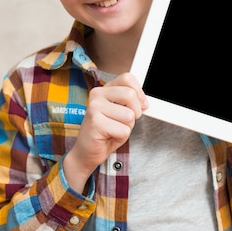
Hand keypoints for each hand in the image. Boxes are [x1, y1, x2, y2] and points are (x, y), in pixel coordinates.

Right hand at [63, 73, 147, 191]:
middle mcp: (97, 94)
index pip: (127, 78)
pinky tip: (109, 136)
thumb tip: (144, 102)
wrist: (87, 151)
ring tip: (114, 129)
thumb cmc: (105, 132)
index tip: (141, 105)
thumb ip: (130, 102)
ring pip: (129, 115)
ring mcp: (95, 107)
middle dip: (136, 112)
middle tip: (126, 121)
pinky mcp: (96, 122)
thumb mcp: (120, 112)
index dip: (139, 92)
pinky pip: (124, 130)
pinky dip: (121, 137)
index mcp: (104, 90)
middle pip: (130, 95)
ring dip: (127, 127)